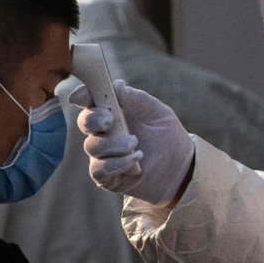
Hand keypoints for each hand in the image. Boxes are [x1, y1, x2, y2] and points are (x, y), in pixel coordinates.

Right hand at [70, 80, 194, 205]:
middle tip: (110, 120)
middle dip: (93, 119)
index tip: (82, 97)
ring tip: (135, 143)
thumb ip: (135, 98)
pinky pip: (99, 170)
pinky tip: (135, 160)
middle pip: (84, 122)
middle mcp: (104, 132)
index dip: (83, 95)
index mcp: (113, 111)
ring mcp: (103, 154)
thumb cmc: (167, 135)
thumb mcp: (156, 112)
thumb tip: (115, 85)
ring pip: (92, 146)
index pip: (90, 100)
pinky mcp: (107, 176)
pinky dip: (116, 163)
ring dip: (113, 144)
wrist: (181, 166)